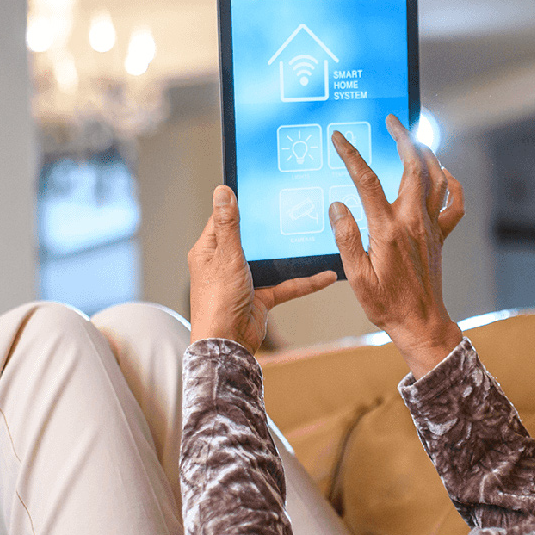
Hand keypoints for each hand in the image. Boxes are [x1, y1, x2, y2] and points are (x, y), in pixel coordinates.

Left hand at [187, 185, 337, 352]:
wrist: (228, 344)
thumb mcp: (227, 255)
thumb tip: (222, 191)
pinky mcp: (260, 297)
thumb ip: (229, 224)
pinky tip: (325, 275)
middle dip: (270, 227)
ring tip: (311, 235)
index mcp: (209, 250)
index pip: (224, 220)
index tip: (260, 189)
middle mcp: (225, 263)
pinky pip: (285, 285)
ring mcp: (244, 280)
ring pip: (271, 261)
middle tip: (293, 207)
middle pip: (250, 238)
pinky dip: (304, 282)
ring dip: (289, 254)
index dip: (240, 204)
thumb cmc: (218, 301)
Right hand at [330, 114, 465, 378]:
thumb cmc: (386, 304)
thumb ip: (346, 238)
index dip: (351, 155)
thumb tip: (338, 206)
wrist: (421, 323)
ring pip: (436, 178)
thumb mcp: (356, 276)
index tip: (340, 138)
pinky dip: (452, 183)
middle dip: (403, 138)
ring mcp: (430, 227)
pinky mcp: (440, 236)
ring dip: (427, 153)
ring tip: (414, 138)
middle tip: (391, 120)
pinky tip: (444, 173)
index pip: (366, 181)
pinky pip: (454, 203)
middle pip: (413, 166)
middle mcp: (413, 222)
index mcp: (387, 230)